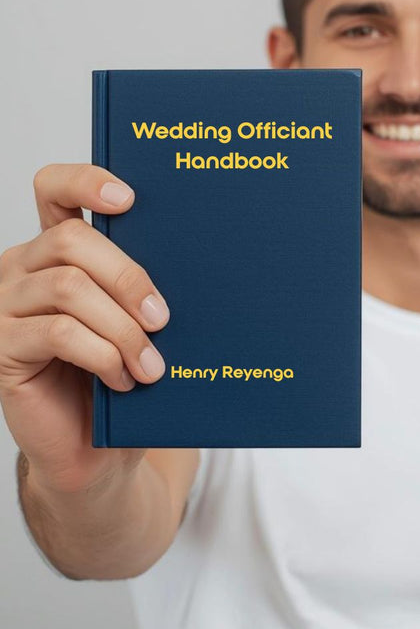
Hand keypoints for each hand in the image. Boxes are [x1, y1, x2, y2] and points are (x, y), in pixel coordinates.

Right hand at [0, 164, 168, 493]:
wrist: (94, 446)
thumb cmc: (121, 374)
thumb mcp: (135, 320)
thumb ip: (141, 285)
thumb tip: (191, 259)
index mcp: (56, 249)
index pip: (54, 189)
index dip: (86, 182)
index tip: (129, 199)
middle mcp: (22, 267)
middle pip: (71, 240)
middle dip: (128, 277)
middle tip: (163, 318)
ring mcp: (6, 306)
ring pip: (69, 289)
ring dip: (122, 328)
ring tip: (152, 365)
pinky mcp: (3, 349)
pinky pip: (60, 334)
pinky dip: (103, 355)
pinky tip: (124, 379)